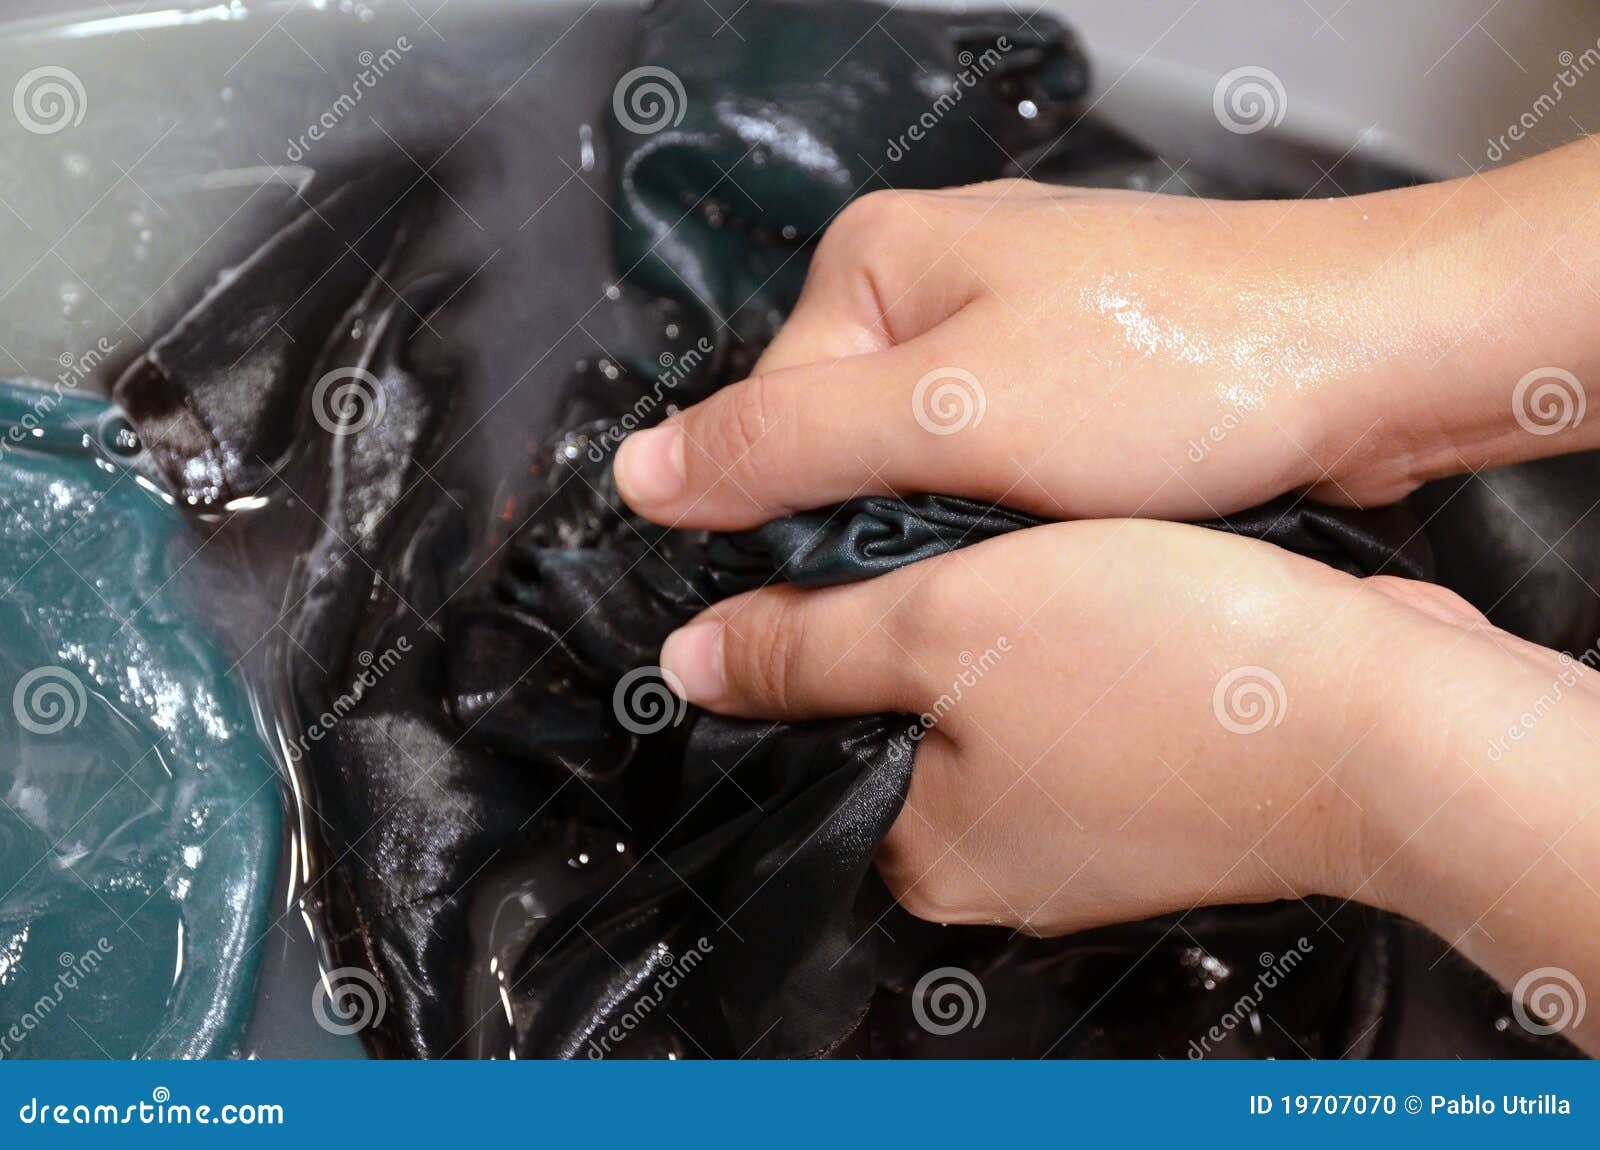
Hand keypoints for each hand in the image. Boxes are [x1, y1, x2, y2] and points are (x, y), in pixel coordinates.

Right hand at [616, 143, 1599, 531]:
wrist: (1371, 360)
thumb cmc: (1183, 361)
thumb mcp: (948, 416)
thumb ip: (781, 448)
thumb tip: (640, 475)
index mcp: (875, 261)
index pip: (766, 424)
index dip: (806, 518)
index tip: (876, 565)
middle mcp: (933, 286)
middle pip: (845, 454)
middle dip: (903, 521)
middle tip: (986, 543)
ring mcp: (1006, 335)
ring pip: (924, 476)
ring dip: (971, 526)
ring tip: (1047, 524)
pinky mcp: (1066, 386)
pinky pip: (994, 475)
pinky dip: (1022, 517)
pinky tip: (1073, 520)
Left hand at [660, 518, 1413, 931]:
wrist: (1385, 710)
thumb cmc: (1175, 673)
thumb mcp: (946, 624)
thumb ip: (804, 645)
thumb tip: (691, 662)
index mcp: (922, 848)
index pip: (808, 735)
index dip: (807, 632)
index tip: (844, 555)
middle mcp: (996, 862)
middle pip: (902, 715)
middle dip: (917, 620)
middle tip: (963, 543)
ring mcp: (1085, 832)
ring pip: (997, 699)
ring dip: (1005, 620)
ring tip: (1044, 557)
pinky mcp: (1158, 790)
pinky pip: (1080, 703)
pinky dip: (1081, 641)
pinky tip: (1112, 589)